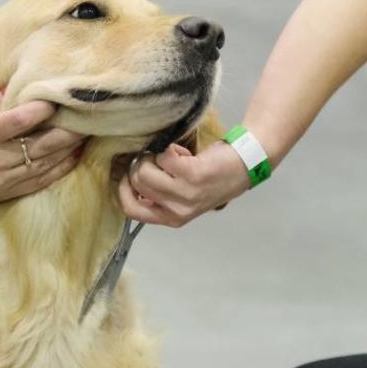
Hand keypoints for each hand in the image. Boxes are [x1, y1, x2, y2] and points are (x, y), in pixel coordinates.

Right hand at [0, 91, 85, 215]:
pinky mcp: (8, 191)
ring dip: (68, 148)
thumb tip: (9, 89)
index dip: (39, 111)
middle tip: (86, 114)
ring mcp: (4, 178)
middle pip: (40, 145)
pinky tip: (74, 155)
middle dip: (66, 130)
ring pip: (45, 163)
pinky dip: (60, 168)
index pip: (16, 122)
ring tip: (87, 131)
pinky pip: (41, 181)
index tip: (55, 98)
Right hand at [116, 141, 250, 226]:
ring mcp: (184, 193)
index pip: (132, 210)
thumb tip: (131, 181)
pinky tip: (184, 153)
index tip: (128, 175)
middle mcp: (177, 210)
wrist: (243, 166)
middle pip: (137, 183)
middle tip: (159, 161)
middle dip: (142, 165)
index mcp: (172, 218)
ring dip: (155, 156)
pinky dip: (170, 149)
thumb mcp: (184, 198)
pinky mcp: (191, 174)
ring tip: (173, 158)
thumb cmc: (212, 180)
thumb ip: (160, 196)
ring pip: (145, 169)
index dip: (123, 190)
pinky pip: (163, 156)